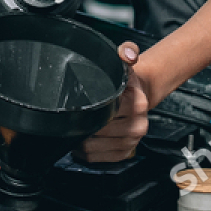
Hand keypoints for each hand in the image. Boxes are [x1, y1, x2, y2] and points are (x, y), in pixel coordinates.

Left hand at [80, 43, 150, 162]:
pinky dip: (86, 153)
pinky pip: (99, 159)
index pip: (104, 112)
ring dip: (80, 141)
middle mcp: (138, 125)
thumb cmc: (127, 81)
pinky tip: (80, 143)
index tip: (76, 107)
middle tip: (69, 119)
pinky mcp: (126, 153)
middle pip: (98, 132)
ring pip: (95, 148)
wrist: (141, 94)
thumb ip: (126, 51)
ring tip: (74, 130)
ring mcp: (133, 141)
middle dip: (81, 126)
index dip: (87, 111)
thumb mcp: (125, 63)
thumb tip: (129, 54)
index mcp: (137, 103)